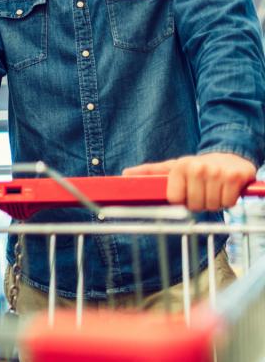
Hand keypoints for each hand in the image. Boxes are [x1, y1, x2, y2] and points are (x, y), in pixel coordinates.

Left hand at [122, 152, 256, 210]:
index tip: (187, 191)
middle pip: (195, 205)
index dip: (182, 200)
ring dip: (214, 201)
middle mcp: (198, 168)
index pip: (176, 199)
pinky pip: (229, 202)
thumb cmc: (196, 167)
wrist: (228, 157)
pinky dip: (229, 200)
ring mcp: (218, 172)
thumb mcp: (172, 167)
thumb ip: (149, 172)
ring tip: (214, 188)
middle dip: (199, 202)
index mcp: (180, 167)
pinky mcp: (236, 177)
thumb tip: (124, 175)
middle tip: (203, 190)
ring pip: (213, 205)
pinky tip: (226, 188)